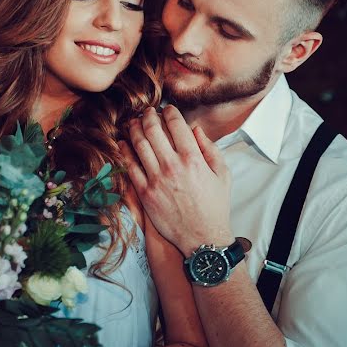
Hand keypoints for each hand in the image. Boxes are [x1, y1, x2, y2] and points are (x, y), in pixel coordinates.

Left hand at [120, 105, 232, 255]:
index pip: (176, 124)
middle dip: (148, 115)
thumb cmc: (215, 206)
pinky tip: (123, 144)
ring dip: (134, 129)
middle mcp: (173, 166)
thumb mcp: (223, 174)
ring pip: (138, 144)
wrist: (202, 237)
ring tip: (134, 123)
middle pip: (153, 129)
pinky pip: (130, 167)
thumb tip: (195, 129)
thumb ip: (209, 148)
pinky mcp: (145, 193)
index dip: (169, 111)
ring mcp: (156, 179)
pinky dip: (124, 152)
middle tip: (147, 112)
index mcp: (193, 158)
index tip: (167, 109)